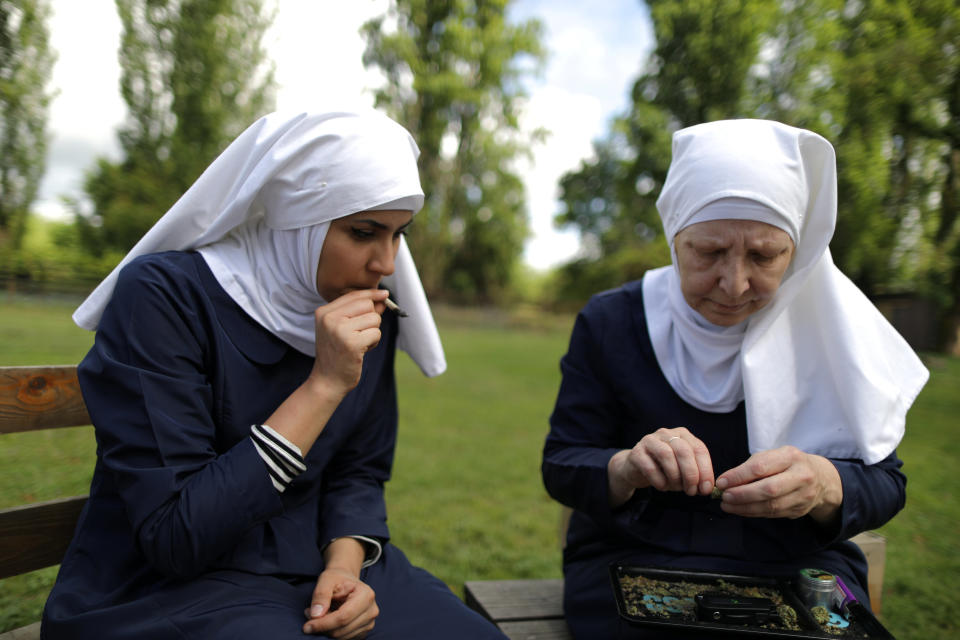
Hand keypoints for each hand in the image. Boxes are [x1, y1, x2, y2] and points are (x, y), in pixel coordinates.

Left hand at [303, 567, 377, 637]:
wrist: (346, 582)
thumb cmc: (337, 579)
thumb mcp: (326, 579)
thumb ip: (321, 595)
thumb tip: (316, 615)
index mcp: (366, 595)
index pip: (343, 617)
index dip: (323, 624)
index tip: (307, 626)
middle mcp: (371, 611)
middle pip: (342, 630)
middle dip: (322, 627)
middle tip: (309, 615)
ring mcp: (370, 622)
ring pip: (342, 636)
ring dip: (326, 630)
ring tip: (319, 615)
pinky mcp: (364, 631)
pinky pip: (345, 638)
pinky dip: (333, 632)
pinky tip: (328, 620)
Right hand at [310, 289, 389, 395]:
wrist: (327, 381)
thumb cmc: (337, 354)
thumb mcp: (343, 329)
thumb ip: (360, 313)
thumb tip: (382, 299)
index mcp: (324, 312)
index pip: (354, 295)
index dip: (372, 294)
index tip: (384, 294)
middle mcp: (329, 318)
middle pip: (367, 304)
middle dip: (372, 318)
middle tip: (361, 334)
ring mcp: (339, 330)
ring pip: (374, 319)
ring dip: (373, 332)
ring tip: (360, 344)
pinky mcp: (352, 343)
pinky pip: (376, 333)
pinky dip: (374, 342)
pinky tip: (362, 350)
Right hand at [607, 427, 714, 506]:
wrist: (637, 468)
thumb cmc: (664, 469)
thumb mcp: (683, 470)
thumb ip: (696, 475)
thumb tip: (706, 488)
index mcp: (683, 435)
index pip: (699, 449)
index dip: (705, 470)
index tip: (706, 489)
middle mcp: (667, 434)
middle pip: (683, 451)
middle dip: (691, 474)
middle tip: (691, 491)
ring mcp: (650, 441)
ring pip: (666, 455)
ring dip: (675, 476)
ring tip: (676, 488)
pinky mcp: (636, 452)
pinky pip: (649, 467)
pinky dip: (659, 480)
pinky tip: (662, 487)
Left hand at [715, 446, 842, 522]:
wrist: (821, 479)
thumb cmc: (788, 464)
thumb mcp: (774, 456)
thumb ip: (752, 466)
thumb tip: (726, 481)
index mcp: (790, 457)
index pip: (761, 467)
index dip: (738, 476)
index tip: (721, 482)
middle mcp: (800, 476)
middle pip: (768, 489)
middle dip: (742, 495)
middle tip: (724, 497)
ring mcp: (803, 495)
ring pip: (771, 505)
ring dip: (745, 507)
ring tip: (727, 505)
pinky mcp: (800, 510)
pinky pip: (773, 514)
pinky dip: (753, 513)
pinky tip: (740, 510)